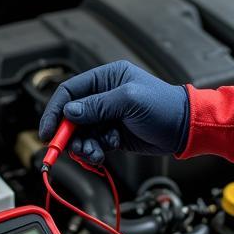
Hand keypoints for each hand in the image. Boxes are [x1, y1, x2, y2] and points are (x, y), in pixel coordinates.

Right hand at [39, 61, 189, 164]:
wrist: (185, 129)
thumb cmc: (164, 106)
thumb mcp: (129, 101)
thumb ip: (97, 106)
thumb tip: (70, 111)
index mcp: (107, 78)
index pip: (70, 92)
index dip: (56, 111)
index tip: (48, 130)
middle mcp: (104, 96)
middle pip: (72, 115)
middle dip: (69, 134)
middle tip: (71, 148)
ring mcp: (108, 116)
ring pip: (81, 133)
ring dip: (82, 146)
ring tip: (91, 154)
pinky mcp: (113, 134)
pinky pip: (93, 143)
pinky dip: (93, 151)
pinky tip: (101, 155)